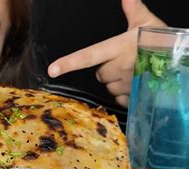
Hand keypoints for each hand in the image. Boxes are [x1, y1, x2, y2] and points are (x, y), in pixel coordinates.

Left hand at [47, 0, 164, 106]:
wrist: (183, 61)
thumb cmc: (163, 41)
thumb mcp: (147, 23)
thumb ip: (133, 9)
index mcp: (117, 48)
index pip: (88, 56)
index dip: (69, 63)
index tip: (52, 70)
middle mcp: (119, 68)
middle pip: (100, 74)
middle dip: (108, 69)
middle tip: (126, 61)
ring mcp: (126, 85)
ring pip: (110, 87)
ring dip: (118, 81)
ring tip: (136, 71)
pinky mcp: (133, 97)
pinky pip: (121, 99)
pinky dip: (126, 94)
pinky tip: (138, 84)